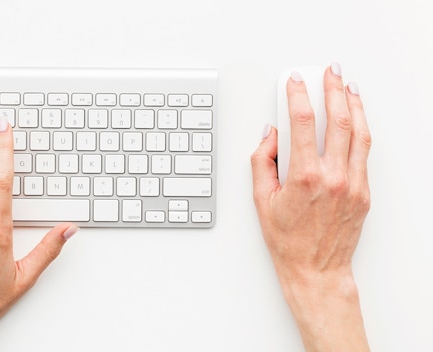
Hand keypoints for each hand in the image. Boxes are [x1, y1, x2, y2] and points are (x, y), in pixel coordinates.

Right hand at [251, 63, 370, 350]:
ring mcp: (353, 184)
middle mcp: (334, 177)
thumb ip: (262, 162)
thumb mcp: (261, 200)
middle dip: (334, 91)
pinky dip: (362, 131)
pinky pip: (365, 153)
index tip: (295, 83)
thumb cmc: (288, 241)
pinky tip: (357, 120)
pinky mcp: (364, 193)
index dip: (298, 96)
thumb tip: (270, 135)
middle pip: (338, 121)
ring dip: (354, 106)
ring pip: (359, 134)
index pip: (303, 123)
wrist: (316, 270)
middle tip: (330, 73)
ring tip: (349, 88)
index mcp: (305, 177)